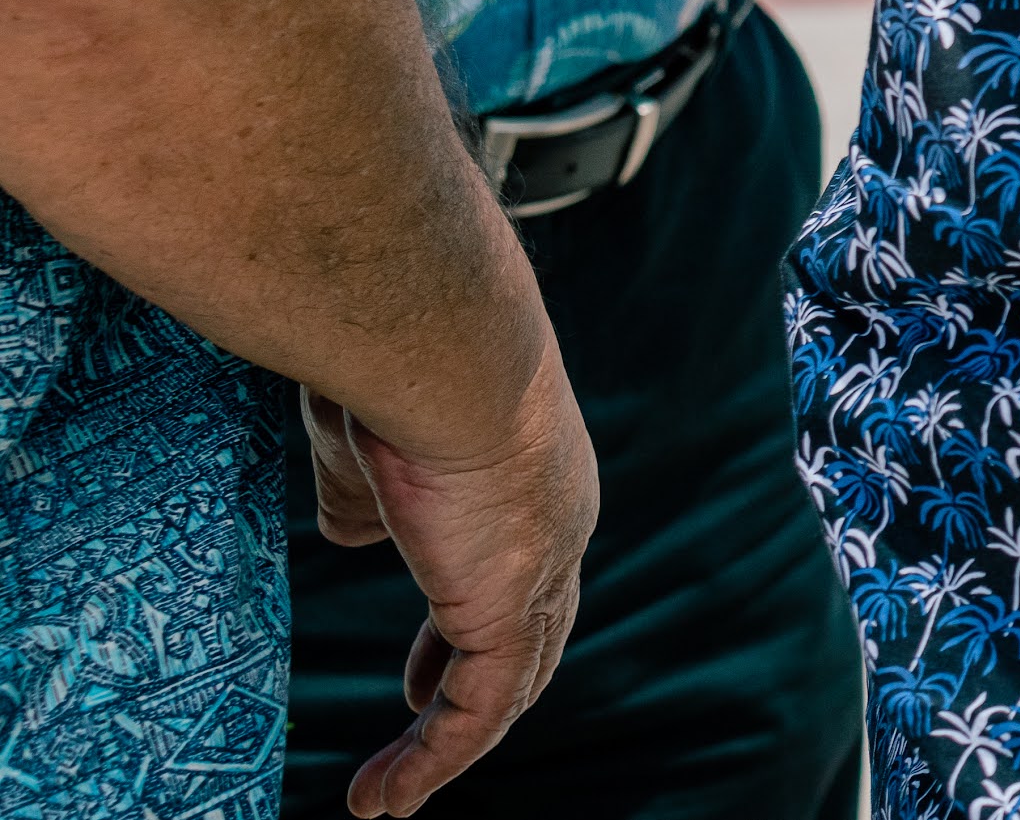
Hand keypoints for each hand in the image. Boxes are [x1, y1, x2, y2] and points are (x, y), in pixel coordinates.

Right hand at [301, 338, 594, 815]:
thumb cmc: (397, 373)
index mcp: (529, 478)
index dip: (461, 631)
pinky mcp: (511, 606)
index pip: (510, 572)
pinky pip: (481, 710)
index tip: (420, 675)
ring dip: (445, 746)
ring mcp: (545, 565)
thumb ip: (368, 495)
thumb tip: (357, 532)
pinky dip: (436, 760)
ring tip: (387, 799)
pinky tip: (388, 798)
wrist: (438, 349)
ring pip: (507, 681)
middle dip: (471, 686)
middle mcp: (557, 524)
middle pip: (529, 632)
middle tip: (421, 724)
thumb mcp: (373, 445)